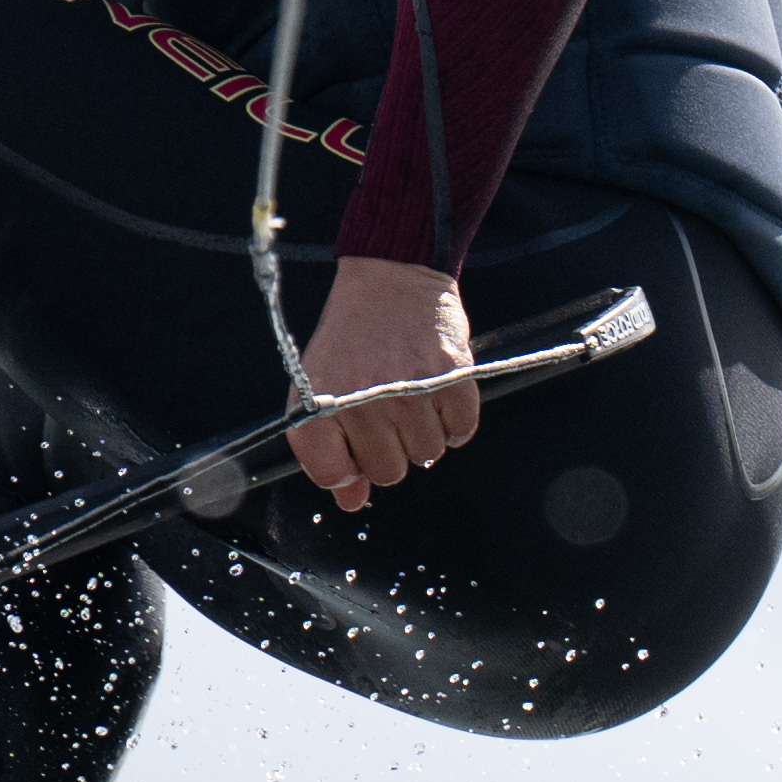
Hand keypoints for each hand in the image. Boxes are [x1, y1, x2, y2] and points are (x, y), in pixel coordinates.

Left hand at [284, 256, 482, 506]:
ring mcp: (410, 390)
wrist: (391, 278)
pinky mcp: (452, 378)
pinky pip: (461, 432)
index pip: (333, 475)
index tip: (352, 448)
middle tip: (386, 413)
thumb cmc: (351, 338)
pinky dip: (454, 420)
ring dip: (423, 433)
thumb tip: (352, 502)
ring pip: (427, 455)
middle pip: (388, 472)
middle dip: (389, 450)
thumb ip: (329, 450)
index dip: (346, 469)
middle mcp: (363, 401)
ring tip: (410, 395)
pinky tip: (437, 393)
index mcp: (321, 403)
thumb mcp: (321, 388)